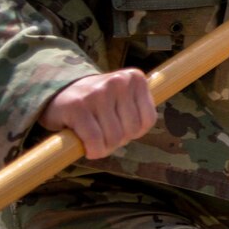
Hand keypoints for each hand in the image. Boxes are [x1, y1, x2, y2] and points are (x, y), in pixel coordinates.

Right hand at [39, 70, 156, 158]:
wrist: (57, 92)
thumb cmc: (96, 101)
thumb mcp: (124, 95)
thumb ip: (141, 107)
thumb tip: (171, 127)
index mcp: (135, 78)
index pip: (148, 121)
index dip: (133, 132)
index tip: (119, 127)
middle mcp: (118, 82)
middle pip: (131, 131)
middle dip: (117, 140)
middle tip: (103, 132)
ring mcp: (97, 93)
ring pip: (114, 138)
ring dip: (104, 147)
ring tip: (94, 137)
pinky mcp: (78, 107)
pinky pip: (95, 140)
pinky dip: (93, 150)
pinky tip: (87, 147)